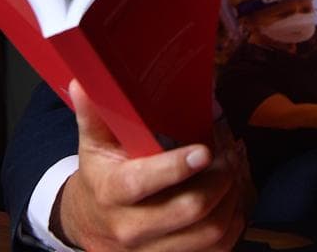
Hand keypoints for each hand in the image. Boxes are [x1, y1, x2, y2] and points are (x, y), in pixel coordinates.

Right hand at [55, 80, 248, 250]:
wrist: (91, 224)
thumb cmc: (101, 176)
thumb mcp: (95, 144)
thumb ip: (95, 113)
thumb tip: (83, 81)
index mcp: (111, 193)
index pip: (143, 183)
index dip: (176, 168)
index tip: (204, 149)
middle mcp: (131, 227)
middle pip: (189, 210)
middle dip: (218, 179)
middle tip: (228, 154)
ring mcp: (153, 250)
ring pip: (210, 233)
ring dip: (231, 199)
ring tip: (233, 172)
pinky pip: (216, 249)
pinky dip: (233, 222)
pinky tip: (232, 197)